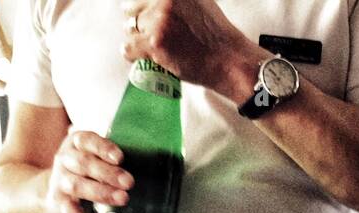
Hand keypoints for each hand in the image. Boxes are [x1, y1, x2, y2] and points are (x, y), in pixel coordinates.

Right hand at [45, 128, 132, 212]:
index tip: (120, 157)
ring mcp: (60, 185)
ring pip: (77, 186)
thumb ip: (111, 156)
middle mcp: (64, 162)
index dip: (102, 147)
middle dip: (107, 172)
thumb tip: (150, 157)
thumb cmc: (84, 174)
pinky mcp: (60, 209)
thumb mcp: (92, 158)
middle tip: (130, 182)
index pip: (85, 140)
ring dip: (101, 193)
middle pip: (83, 163)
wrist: (50, 198)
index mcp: (74, 145)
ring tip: (123, 199)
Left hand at [122, 0, 261, 97]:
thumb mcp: (198, 1)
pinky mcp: (155, 44)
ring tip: (152, 46)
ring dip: (137, 38)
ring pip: (129, 29)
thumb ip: (175, 0)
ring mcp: (158, 22)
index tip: (144, 14)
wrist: (229, 60)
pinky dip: (134, 54)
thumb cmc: (216, 34)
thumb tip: (156, 2)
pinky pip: (129, 48)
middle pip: (130, 8)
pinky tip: (146, 56)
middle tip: (150, 32)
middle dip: (138, 20)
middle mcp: (163, 1)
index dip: (142, 6)